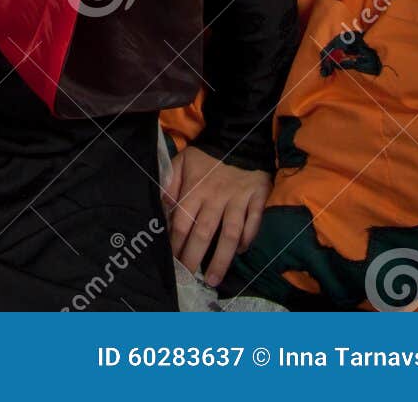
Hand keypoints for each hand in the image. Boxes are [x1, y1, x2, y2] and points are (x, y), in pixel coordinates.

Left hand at [160, 143, 270, 287]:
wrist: (239, 138)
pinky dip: (247, 239)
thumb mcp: (182, 161)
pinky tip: (240, 252)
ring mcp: (237, 200)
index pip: (182, 222)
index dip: (176, 243)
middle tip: (189, 278)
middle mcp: (215, 198)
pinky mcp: (257, 198)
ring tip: (213, 279)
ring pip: (229, 234)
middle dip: (195, 257)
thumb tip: (161, 204)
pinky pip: (253, 223)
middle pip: (204, 232)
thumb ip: (170, 181)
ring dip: (221, 259)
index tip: (173, 261)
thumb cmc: (207, 156)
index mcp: (195, 189)